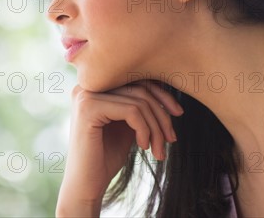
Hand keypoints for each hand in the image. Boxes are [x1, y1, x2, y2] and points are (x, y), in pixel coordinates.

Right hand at [56, 80, 183, 216]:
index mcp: (96, 85)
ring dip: (156, 128)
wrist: (86, 185)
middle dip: (162, 115)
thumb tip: (165, 85)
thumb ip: (139, 104)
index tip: (178, 114)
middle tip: (171, 140)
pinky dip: (145, 130)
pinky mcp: (88, 108)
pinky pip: (132, 111)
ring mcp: (86, 94)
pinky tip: (143, 147)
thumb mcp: (128, 124)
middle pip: (140, 88)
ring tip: (159, 150)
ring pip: (139, 101)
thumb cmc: (106, 157)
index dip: (162, 95)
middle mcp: (88, 84)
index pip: (137, 78)